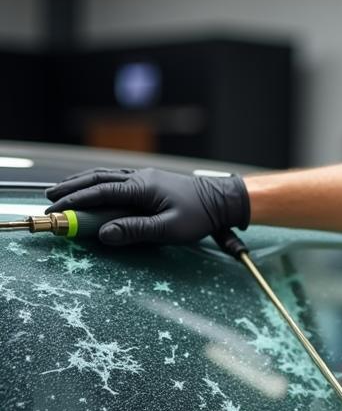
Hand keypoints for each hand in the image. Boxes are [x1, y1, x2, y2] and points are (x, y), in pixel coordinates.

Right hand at [45, 167, 249, 245]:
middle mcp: (140, 177)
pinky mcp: (150, 181)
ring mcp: (144, 177)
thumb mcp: (170, 229)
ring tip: (61, 193)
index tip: (56, 212)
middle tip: (49, 201)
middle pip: (97, 180)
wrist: (222, 199)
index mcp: (142, 187)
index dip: (76, 202)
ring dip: (82, 183)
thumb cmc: (200, 215)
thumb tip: (105, 234)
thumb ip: (137, 230)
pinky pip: (116, 178)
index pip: (101, 193)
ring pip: (105, 176)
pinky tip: (91, 188)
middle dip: (71, 190)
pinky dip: (98, 182)